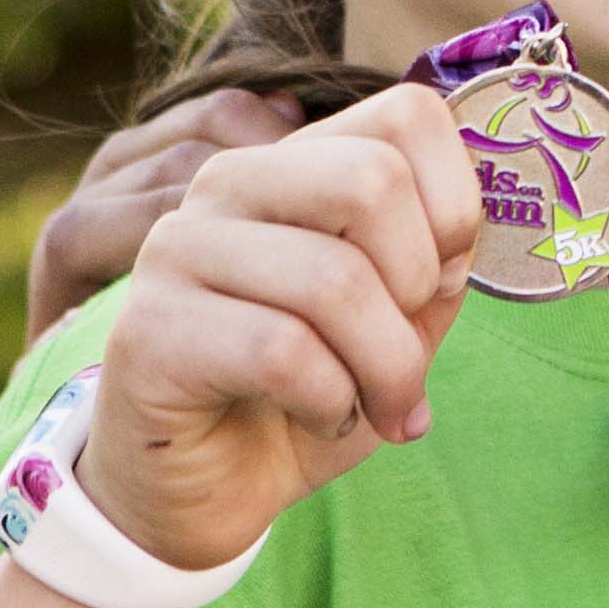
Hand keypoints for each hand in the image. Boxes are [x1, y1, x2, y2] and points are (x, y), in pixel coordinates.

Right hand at [68, 84, 479, 574]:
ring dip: (386, 368)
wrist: (200, 492)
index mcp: (292, 163)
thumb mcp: (395, 328)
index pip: (404, 114)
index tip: (436, 283)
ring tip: (376, 406)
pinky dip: (329, 399)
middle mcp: (226, 185)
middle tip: (404, 358)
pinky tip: (319, 416)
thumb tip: (459, 249)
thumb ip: (433, 269)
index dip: (454, 204)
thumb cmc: (304, 397)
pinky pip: (281, 351)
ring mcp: (176, 250)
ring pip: (334, 279)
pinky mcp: (148, 330)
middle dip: (417, 288)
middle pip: (372, 180)